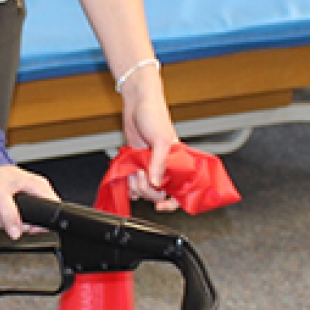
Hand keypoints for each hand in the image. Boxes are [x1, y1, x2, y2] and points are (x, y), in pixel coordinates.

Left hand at [0, 163, 57, 235]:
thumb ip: (8, 214)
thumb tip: (16, 232)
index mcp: (39, 188)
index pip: (52, 212)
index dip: (40, 225)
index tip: (24, 226)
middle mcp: (35, 195)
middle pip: (32, 224)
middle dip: (10, 224)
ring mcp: (25, 203)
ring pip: (17, 226)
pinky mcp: (15, 208)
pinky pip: (9, 222)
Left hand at [115, 61, 183, 210]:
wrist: (136, 104)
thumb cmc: (154, 115)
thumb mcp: (160, 140)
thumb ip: (159, 163)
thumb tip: (155, 184)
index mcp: (178, 162)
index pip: (181, 191)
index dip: (172, 203)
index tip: (161, 206)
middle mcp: (165, 167)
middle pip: (158, 194)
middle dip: (148, 190)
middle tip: (142, 175)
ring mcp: (150, 167)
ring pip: (144, 190)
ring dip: (136, 185)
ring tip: (135, 170)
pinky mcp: (138, 164)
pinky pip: (133, 183)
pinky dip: (129, 183)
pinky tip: (128, 174)